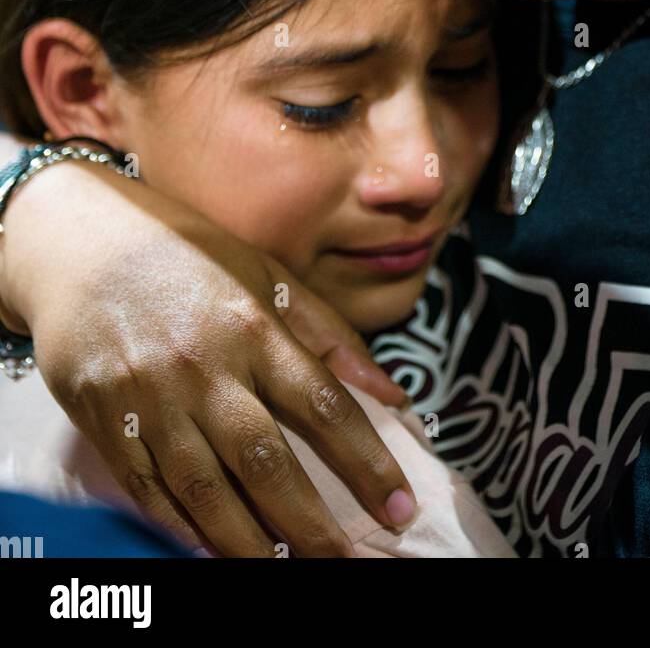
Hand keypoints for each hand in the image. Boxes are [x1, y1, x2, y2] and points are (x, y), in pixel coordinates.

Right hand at [0, 146, 415, 557]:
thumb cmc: (188, 256)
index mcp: (252, 325)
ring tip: (289, 570)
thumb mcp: (268, 276)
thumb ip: (331, 336)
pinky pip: (151, 493)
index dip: (366, 462)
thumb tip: (392, 395)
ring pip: (207, 490)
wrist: (85, 245)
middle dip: (313, 524)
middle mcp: (203, 367)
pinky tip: (218, 553)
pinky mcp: (107, 423)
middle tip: (349, 561)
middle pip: (266, 461)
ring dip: (252, 543)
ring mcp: (150, 400)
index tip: (398, 505)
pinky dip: (186, 531)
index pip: (323, 406)